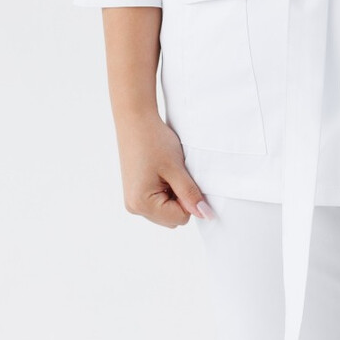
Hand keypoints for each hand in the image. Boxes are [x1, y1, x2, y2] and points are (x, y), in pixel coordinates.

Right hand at [114, 113, 214, 227]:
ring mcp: (133, 201)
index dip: (189, 199)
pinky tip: (162, 172)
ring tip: (168, 171)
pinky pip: (158, 202)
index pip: (180, 218)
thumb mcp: (176, 168)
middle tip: (176, 173)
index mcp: (142, 204)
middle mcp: (134, 207)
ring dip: (174, 195)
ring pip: (166, 211)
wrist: (135, 121)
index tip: (184, 177)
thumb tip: (205, 215)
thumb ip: (190, 194)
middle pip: (172, 218)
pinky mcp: (135, 193)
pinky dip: (166, 191)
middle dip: (181, 198)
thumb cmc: (154, 141)